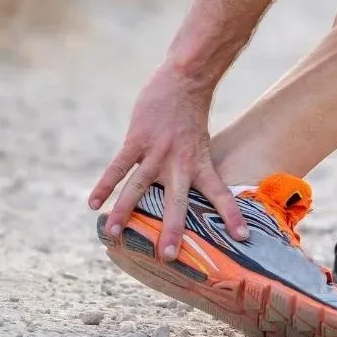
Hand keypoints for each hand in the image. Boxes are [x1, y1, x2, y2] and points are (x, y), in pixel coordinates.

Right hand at [88, 66, 248, 259]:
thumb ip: (192, 169)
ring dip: (126, 212)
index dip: (232, 216)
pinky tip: (93, 203)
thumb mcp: (200, 145)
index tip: (242, 238)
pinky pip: (118, 167)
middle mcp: (180, 163)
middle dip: (173, 230)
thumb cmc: (190, 116)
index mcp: (200, 165)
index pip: (221, 195)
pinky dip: (104, 185)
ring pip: (139, 187)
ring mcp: (157, 152)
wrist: (184, 80)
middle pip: (176, 202)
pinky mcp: (137, 140)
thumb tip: (186, 195)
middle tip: (170, 257)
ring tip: (115, 235)